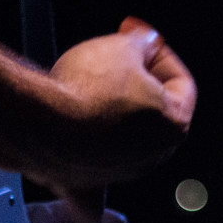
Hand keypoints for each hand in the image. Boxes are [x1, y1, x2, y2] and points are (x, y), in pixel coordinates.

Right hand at [39, 18, 196, 189]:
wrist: (41, 124)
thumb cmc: (86, 91)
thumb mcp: (122, 47)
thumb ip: (142, 43)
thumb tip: (145, 42)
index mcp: (173, 125)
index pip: (181, 82)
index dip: (160, 52)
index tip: (141, 38)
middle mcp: (152, 157)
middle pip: (153, 113)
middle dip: (139, 83)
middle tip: (120, 59)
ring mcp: (119, 174)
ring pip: (123, 140)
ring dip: (113, 114)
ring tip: (90, 89)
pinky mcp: (86, 184)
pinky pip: (91, 181)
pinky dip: (88, 171)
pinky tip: (83, 160)